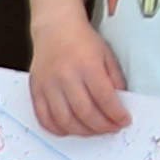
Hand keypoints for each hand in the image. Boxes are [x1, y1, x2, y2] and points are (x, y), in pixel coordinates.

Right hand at [26, 11, 132, 135]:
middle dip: (102, 126)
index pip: (104, 98)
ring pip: (64, 119)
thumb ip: (114, 79)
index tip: (124, 120)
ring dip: (82, 131)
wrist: (55, 28)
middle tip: (111, 128)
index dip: (116, 114)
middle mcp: (66, 76)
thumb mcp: (107, 55)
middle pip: (84, 112)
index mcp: (87, 66)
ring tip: (94, 130)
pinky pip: (44, 117)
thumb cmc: (82, 41)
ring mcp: (48, 85)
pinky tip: (70, 129)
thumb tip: (120, 103)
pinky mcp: (36, 90)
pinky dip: (57, 129)